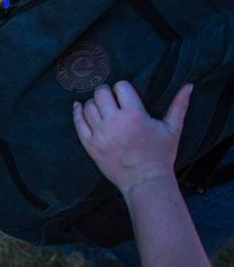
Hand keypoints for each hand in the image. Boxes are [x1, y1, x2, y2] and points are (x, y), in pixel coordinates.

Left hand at [72, 81, 192, 196]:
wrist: (145, 181)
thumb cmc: (161, 155)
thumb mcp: (173, 129)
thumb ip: (179, 105)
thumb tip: (189, 85)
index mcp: (135, 115)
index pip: (120, 86)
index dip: (123, 88)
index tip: (125, 94)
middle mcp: (114, 122)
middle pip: (101, 93)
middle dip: (106, 92)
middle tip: (112, 98)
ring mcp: (100, 134)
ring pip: (88, 106)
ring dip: (94, 103)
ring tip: (101, 107)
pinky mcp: (90, 145)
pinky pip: (78, 123)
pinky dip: (77, 112)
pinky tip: (79, 106)